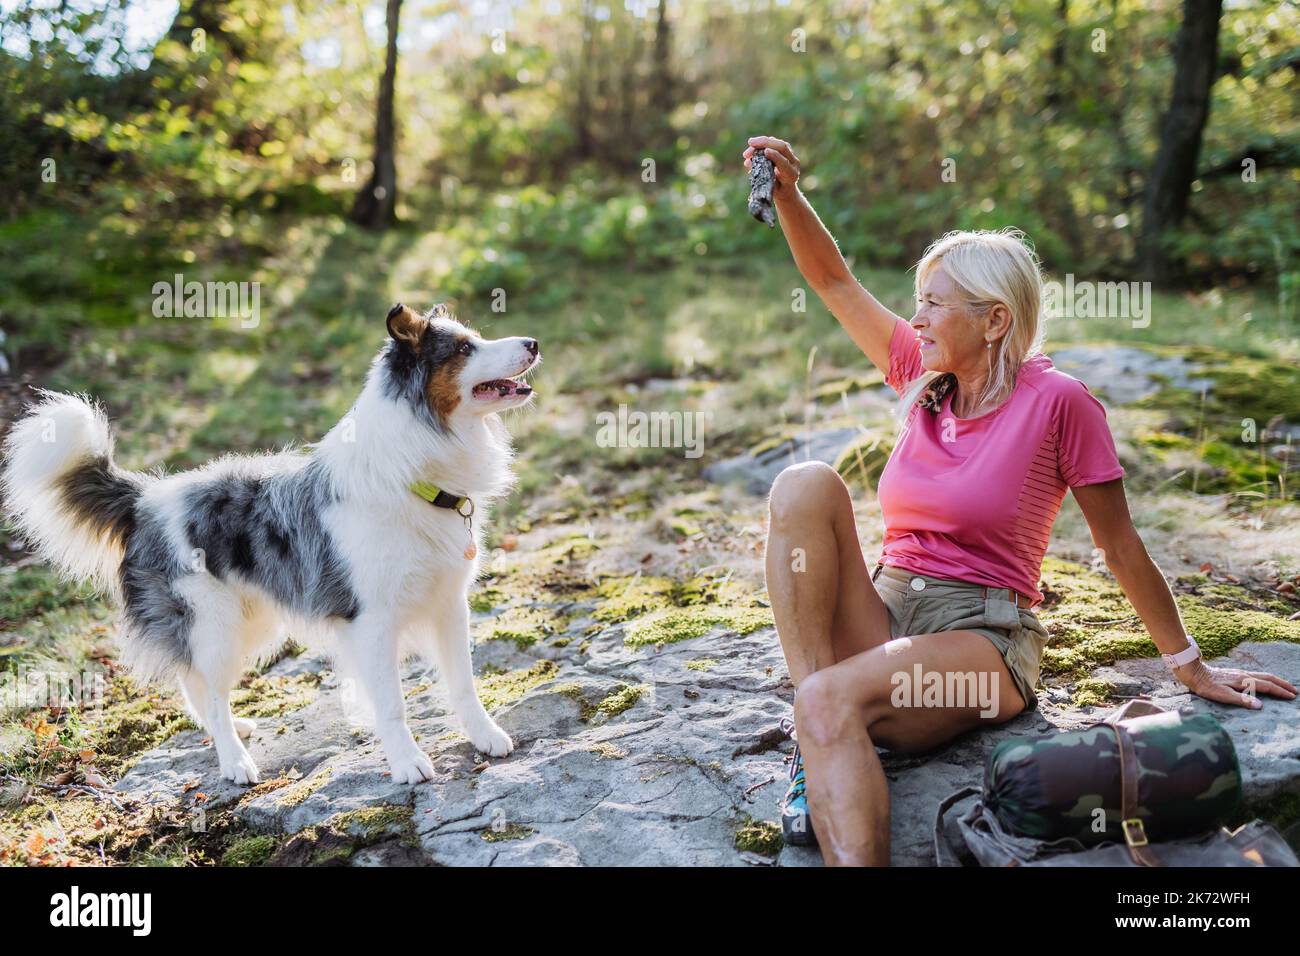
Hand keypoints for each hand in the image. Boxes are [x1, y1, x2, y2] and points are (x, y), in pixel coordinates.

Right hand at [743, 135, 801, 193]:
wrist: (786, 190)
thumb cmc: (776, 192)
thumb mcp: (770, 189)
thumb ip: (762, 177)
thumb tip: (748, 162)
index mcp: (791, 175)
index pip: (784, 162)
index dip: (775, 156)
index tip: (765, 152)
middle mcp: (794, 163)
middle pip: (782, 147)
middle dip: (765, 143)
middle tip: (750, 142)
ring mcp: (791, 155)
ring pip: (777, 143)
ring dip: (761, 143)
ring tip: (748, 149)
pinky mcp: (786, 150)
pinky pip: (775, 143)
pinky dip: (763, 143)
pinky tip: (753, 148)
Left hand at [1174, 658, 1296, 708]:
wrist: (1192, 671)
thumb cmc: (1205, 685)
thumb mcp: (1222, 695)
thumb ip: (1241, 700)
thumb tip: (1260, 705)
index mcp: (1243, 681)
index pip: (1267, 686)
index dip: (1280, 691)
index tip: (1292, 696)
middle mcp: (1244, 675)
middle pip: (1268, 678)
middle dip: (1282, 684)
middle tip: (1294, 691)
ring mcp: (1239, 673)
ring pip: (1262, 676)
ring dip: (1275, 681)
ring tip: (1284, 686)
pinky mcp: (1234, 674)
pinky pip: (1255, 676)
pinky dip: (1265, 679)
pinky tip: (1263, 682)